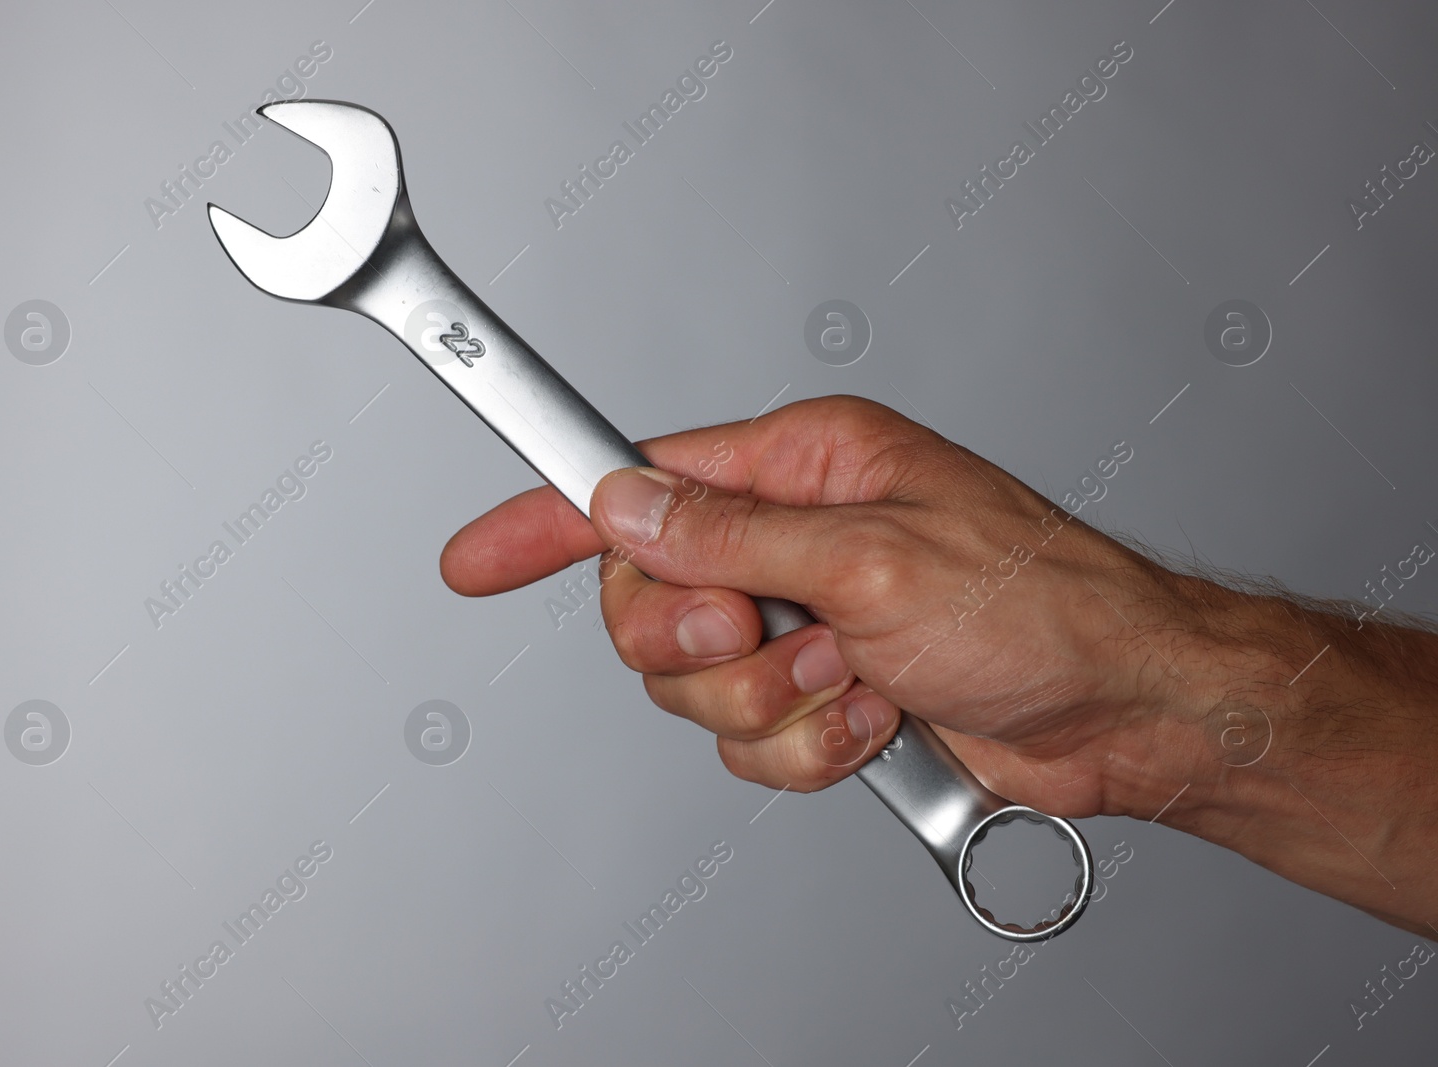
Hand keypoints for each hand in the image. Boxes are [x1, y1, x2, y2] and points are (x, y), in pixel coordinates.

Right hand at [441, 396, 1204, 817]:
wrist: (1123, 710)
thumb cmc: (1043, 604)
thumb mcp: (877, 556)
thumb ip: (733, 536)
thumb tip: (627, 506)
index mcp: (802, 466)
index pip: (637, 480)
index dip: (548, 518)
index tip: (479, 555)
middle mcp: (791, 538)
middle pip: (645, 599)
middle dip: (698, 643)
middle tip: (768, 638)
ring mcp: (803, 620)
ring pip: (692, 683)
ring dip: (771, 700)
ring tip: (856, 676)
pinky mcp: (820, 693)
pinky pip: (747, 739)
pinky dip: (805, 746)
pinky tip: (874, 717)